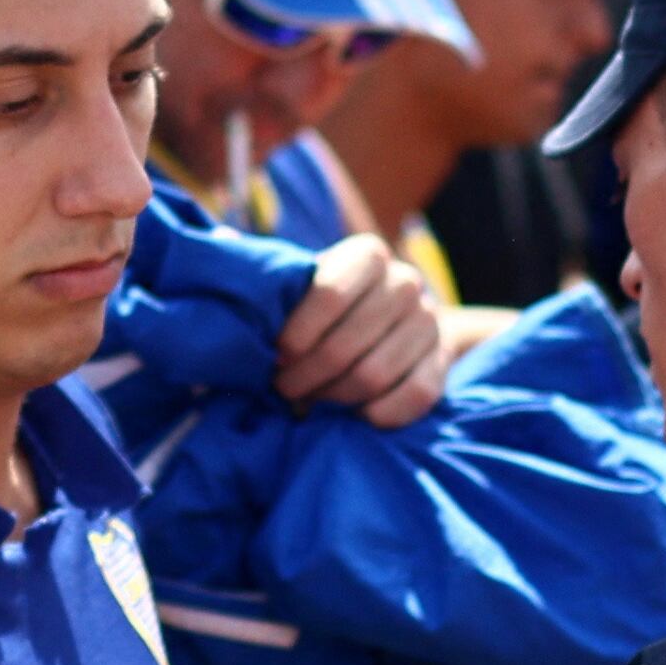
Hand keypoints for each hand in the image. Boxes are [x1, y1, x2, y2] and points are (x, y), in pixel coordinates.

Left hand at [273, 235, 449, 425]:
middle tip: (283, 389)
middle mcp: (405, 282)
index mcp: (368, 255)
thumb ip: (275, 284)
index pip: (330, 294)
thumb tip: (223, 248)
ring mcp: (429, 321)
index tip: (276, 357)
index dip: (297, 334)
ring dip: (333, 397)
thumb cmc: (328, 308)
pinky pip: (414, 396)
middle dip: (306, 375)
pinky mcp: (442, 361)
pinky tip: (352, 416)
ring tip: (310, 402)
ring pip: (374, 375)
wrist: (392, 323)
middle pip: (346, 344)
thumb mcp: (305, 284)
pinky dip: (377, 413)